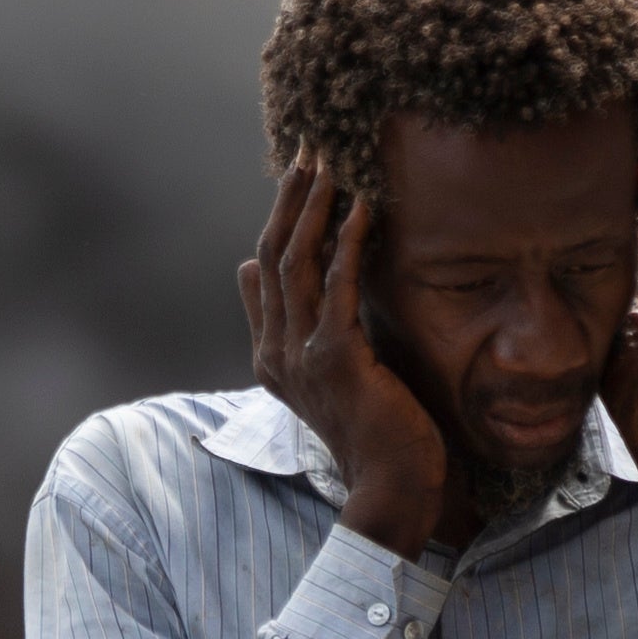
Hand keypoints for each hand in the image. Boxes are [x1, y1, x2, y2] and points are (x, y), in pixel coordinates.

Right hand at [239, 152, 452, 555]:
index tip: (299, 173)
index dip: (281, 217)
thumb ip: (288, 326)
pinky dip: (347, 243)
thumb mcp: (323, 373)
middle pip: (274, 256)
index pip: (266, 270)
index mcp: (272, 354)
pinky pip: (338, 287)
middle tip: (310, 148)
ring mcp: (302, 355)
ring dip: (312, 208)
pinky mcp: (336, 359)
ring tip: (330, 163)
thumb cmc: (374, 434)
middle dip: (291, 199)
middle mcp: (276, 351)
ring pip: (296, 263)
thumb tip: (247, 270)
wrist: (391, 490)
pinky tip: (362, 209)